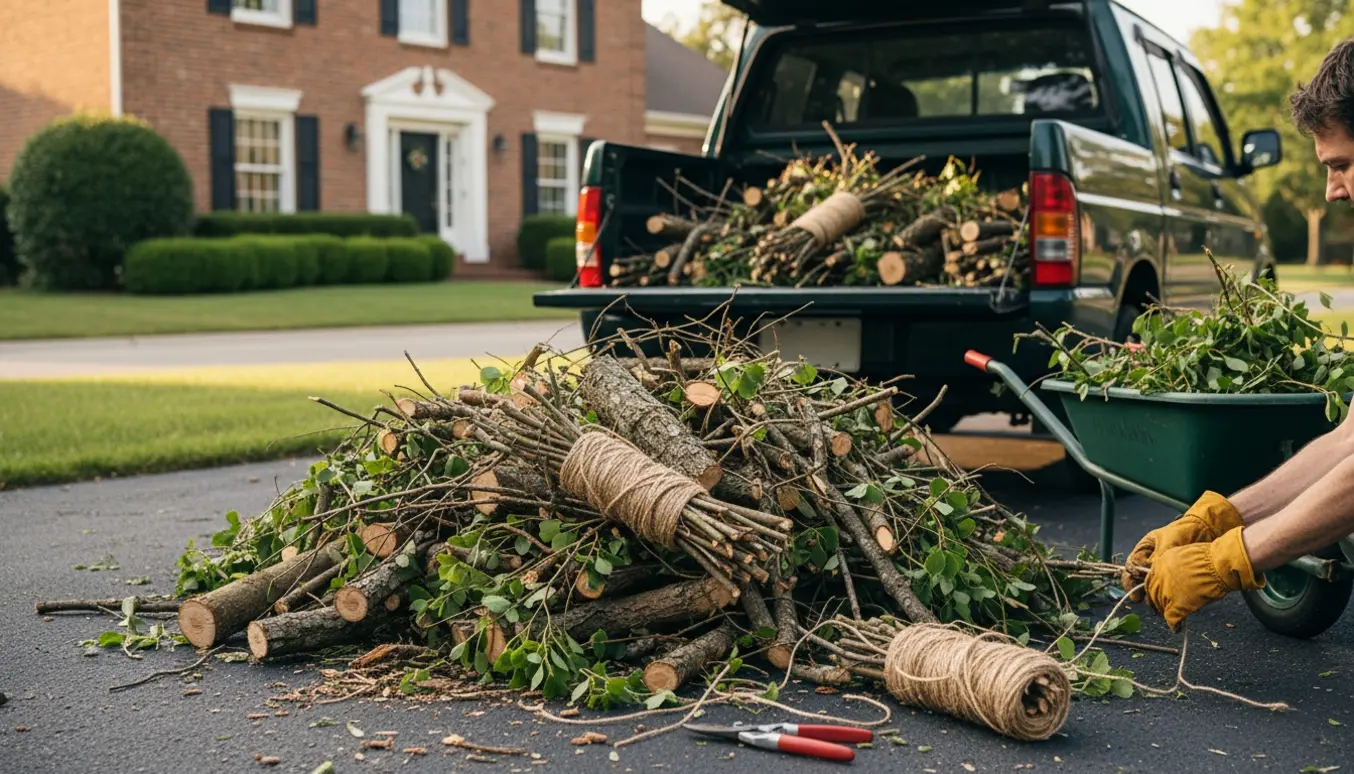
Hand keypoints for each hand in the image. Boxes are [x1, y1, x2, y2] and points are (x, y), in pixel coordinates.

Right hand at [1122, 491, 1242, 599]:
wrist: (1203, 531)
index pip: (1132, 564)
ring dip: (1148, 593)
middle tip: (1137, 598)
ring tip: (1151, 603)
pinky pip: (1163, 585)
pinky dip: (1162, 593)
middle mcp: (1149, 559)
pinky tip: (1164, 600)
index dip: (1131, 574)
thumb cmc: (1183, 531)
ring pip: (1149, 583)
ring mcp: (1160, 568)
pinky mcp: (1172, 575)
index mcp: (1144, 549)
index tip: (1135, 582)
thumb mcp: (1168, 541)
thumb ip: (1158, 555)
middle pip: (1136, 576)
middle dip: (1136, 588)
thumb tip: (1150, 570)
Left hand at [1144, 526, 1264, 631]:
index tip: (1156, 596)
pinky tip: (1177, 628)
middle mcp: (1160, 577)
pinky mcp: (1178, 604)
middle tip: (1162, 610)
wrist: (1218, 564)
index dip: (1153, 591)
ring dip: (1165, 613)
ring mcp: (1168, 591)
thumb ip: (1174, 567)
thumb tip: (1176, 578)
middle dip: (1157, 603)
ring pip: (1161, 606)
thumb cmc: (1209, 558)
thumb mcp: (1184, 556)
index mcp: (1160, 564)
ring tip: (1172, 619)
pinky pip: (1172, 618)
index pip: (1150, 581)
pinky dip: (1174, 625)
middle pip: (1153, 594)